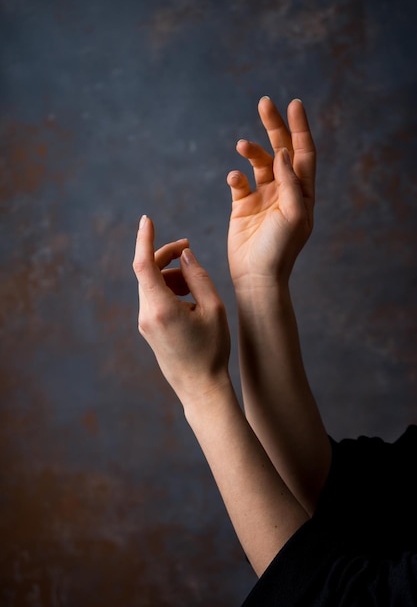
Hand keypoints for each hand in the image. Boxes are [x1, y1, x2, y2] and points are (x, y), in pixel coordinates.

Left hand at [132, 216, 230, 405]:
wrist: (200, 388)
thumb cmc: (212, 350)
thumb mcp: (214, 309)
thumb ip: (198, 277)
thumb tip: (184, 255)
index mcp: (161, 308)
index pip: (143, 264)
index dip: (144, 238)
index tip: (147, 219)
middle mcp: (146, 314)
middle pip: (147, 271)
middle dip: (166, 256)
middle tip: (189, 249)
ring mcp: (144, 323)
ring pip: (150, 284)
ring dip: (170, 274)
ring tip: (195, 282)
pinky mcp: (147, 328)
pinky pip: (153, 298)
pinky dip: (168, 288)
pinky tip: (189, 296)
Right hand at [227, 97, 315, 288]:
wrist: (256, 276)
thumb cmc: (280, 250)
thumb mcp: (293, 215)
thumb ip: (289, 182)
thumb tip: (282, 152)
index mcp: (302, 193)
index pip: (303, 153)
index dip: (300, 128)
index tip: (293, 104)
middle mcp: (284, 191)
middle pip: (281, 150)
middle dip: (274, 126)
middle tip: (264, 102)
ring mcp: (263, 197)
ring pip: (259, 163)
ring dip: (252, 151)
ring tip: (243, 145)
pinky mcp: (242, 206)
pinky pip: (239, 183)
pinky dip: (236, 176)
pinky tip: (234, 178)